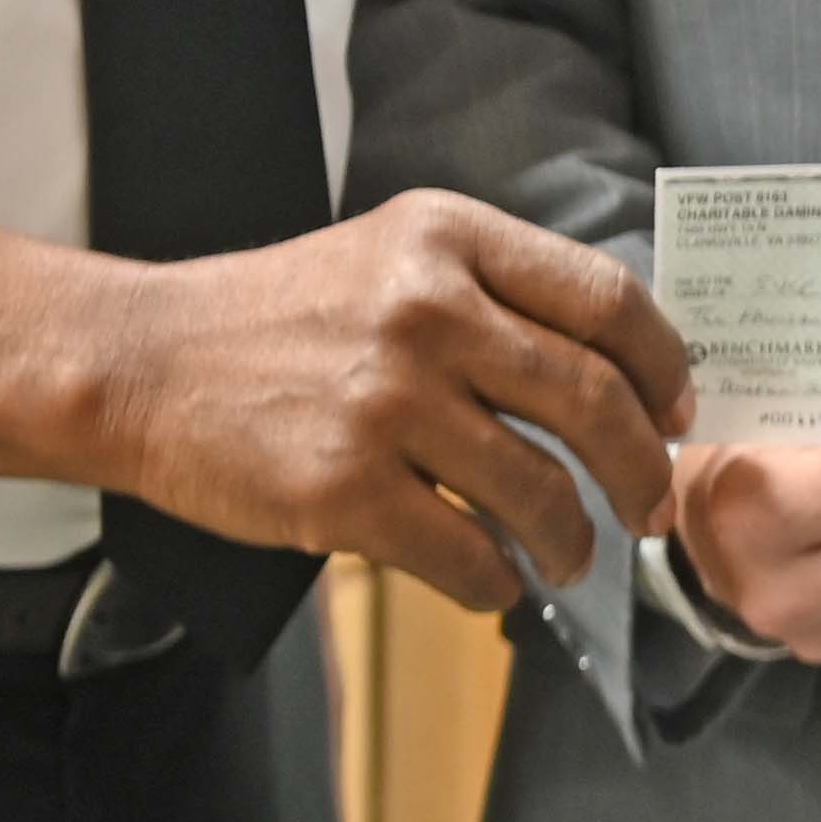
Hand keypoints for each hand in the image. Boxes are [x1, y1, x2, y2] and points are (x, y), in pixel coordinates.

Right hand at [95, 190, 695, 614]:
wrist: (143, 363)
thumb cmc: (279, 316)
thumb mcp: (392, 255)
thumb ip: (495, 292)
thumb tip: (616, 372)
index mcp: (449, 239)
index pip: (606, 298)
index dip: (662, 366)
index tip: (677, 411)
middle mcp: (428, 310)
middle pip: (592, 400)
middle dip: (642, 469)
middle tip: (649, 507)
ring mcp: (386, 402)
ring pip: (538, 490)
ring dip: (572, 540)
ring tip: (570, 555)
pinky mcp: (342, 489)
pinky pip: (463, 555)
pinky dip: (496, 582)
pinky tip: (495, 582)